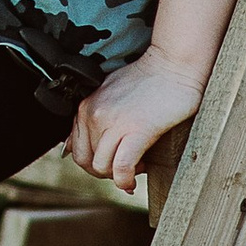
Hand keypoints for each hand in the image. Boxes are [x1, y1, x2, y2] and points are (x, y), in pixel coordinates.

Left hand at [64, 45, 209, 197]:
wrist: (173, 65)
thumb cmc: (148, 79)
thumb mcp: (109, 92)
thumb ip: (92, 115)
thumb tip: (72, 145)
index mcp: (87, 106)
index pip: (76, 149)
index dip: (94, 161)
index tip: (112, 160)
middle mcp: (94, 114)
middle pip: (86, 161)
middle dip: (104, 172)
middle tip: (124, 167)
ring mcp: (114, 122)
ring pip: (101, 167)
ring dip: (117, 175)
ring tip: (137, 165)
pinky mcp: (136, 131)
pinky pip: (121, 168)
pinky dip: (126, 180)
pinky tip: (137, 176)